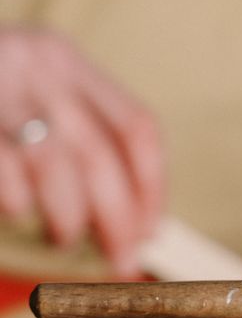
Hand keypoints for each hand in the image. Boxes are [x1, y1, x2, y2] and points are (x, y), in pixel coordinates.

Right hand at [0, 26, 164, 274]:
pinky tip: (18, 216)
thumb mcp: (24, 88)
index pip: (134, 125)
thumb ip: (69, 133)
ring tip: (64, 240)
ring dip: (68, 218)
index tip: (152, 228)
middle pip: (99, 154)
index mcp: (62, 58)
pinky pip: (6, 177)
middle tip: (120, 259)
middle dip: (119, 218)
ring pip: (55, 168)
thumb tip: (129, 217)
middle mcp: (33, 65)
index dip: (151, 184)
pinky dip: (18, 206)